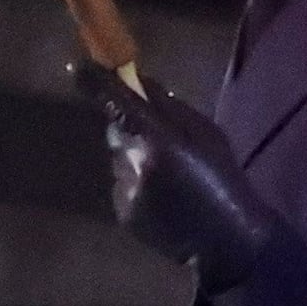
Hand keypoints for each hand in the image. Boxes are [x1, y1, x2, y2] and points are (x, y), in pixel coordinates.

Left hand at [81, 64, 281, 290]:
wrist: (227, 238)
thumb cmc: (223, 178)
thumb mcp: (206, 134)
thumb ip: (169, 107)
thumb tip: (137, 80)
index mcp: (159, 141)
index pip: (117, 104)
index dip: (96, 84)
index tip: (79, 67)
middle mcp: (134, 164)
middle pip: (115, 131)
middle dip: (129, 126)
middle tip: (158, 136)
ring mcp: (125, 191)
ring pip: (118, 158)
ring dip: (135, 156)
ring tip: (170, 175)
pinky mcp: (121, 212)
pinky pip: (121, 183)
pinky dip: (136, 181)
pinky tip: (163, 195)